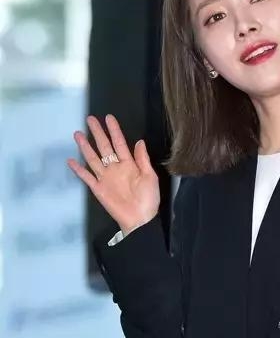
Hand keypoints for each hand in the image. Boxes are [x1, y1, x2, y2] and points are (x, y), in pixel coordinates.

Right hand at [67, 113, 159, 232]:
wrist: (140, 219)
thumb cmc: (148, 199)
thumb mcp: (150, 176)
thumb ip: (143, 159)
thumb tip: (139, 142)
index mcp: (129, 164)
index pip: (119, 143)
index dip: (114, 130)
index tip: (108, 118)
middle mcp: (115, 168)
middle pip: (104, 147)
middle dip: (97, 133)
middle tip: (90, 119)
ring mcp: (105, 178)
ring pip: (93, 158)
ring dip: (85, 147)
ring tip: (78, 134)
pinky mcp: (98, 189)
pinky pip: (86, 177)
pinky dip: (78, 169)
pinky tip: (71, 160)